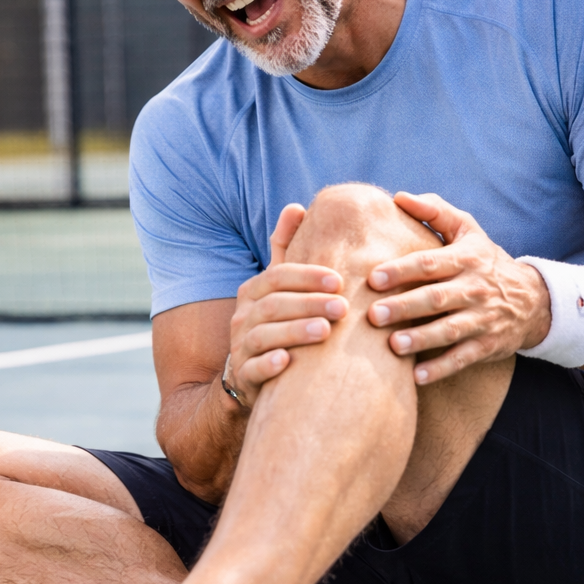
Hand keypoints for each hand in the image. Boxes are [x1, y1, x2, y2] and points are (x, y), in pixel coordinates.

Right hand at [225, 204, 348, 406]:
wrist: (253, 375)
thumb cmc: (278, 323)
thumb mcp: (279, 287)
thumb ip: (286, 249)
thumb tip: (296, 207)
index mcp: (254, 291)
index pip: (278, 276)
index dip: (307, 277)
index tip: (339, 281)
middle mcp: (243, 315)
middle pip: (274, 304)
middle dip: (309, 304)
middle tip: (343, 308)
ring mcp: (241, 346)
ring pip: (264, 335)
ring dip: (296, 331)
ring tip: (326, 332)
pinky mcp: (244, 376)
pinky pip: (253, 369)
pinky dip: (269, 365)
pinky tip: (288, 362)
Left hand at [367, 191, 550, 384]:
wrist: (533, 299)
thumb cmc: (485, 261)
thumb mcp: (468, 230)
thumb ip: (435, 211)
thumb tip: (399, 197)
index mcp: (467, 258)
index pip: (431, 263)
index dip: (402, 270)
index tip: (373, 278)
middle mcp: (475, 288)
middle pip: (437, 298)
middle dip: (405, 307)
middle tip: (374, 315)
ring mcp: (483, 318)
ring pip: (450, 330)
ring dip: (422, 339)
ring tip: (393, 346)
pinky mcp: (488, 345)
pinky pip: (463, 358)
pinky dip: (442, 368)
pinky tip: (417, 378)